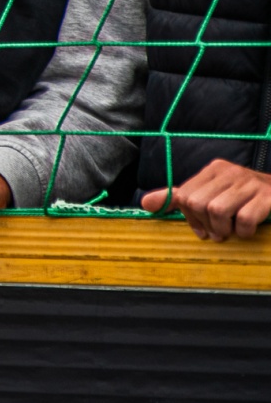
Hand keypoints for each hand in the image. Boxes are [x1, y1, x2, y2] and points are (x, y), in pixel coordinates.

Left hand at [141, 160, 270, 241]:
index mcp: (214, 170)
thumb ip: (180, 198)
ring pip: (217, 210)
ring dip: (223, 228)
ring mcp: (250, 182)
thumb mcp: (213, 194)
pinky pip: (244, 218)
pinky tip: (248, 231)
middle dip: (205, 224)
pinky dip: (244, 231)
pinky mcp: (268, 196)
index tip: (200, 230)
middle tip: (218, 233)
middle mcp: (230, 171)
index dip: (189, 217)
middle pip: (197, 202)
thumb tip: (145, 203)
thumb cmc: (247, 199)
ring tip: (232, 232)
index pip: (184, 194)